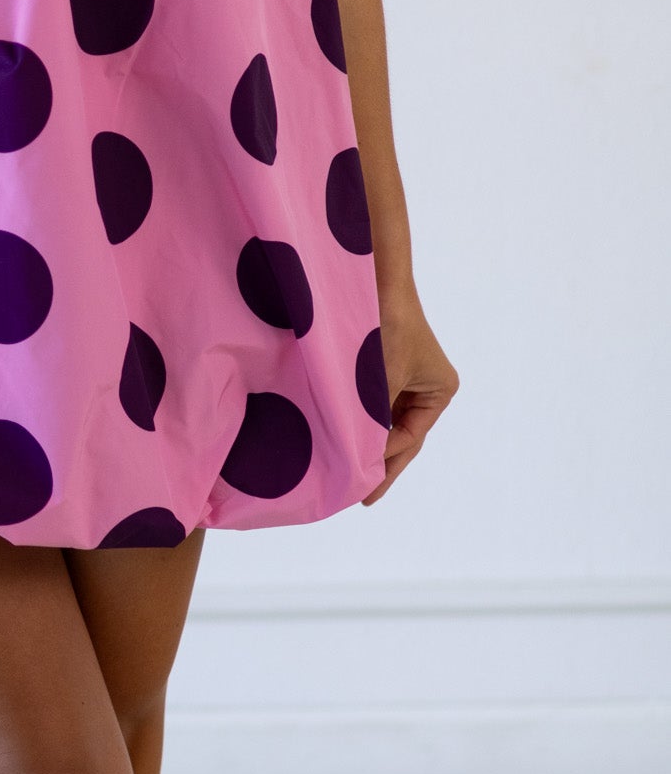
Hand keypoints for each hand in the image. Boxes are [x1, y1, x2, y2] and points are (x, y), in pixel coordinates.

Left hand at [361, 281, 459, 505]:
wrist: (372, 279)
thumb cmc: (384, 325)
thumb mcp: (381, 380)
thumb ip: (373, 420)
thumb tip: (358, 461)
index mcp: (438, 391)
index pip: (410, 437)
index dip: (386, 463)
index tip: (362, 487)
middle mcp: (424, 386)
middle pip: (398, 434)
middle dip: (378, 461)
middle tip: (357, 495)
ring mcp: (401, 377)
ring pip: (381, 420)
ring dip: (364, 440)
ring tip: (343, 472)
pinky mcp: (378, 366)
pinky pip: (368, 402)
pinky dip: (354, 418)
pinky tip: (336, 437)